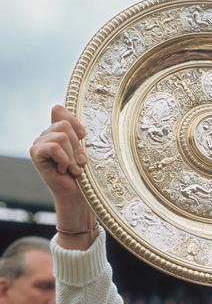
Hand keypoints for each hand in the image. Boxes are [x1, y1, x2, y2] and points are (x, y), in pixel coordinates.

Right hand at [29, 105, 97, 248]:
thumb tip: (56, 106)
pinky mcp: (36, 153)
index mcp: (57, 132)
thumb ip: (73, 130)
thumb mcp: (83, 149)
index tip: (84, 137)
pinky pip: (54, 147)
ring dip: (72, 156)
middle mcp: (45, 135)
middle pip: (64, 124)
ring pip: (61, 136)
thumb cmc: (84, 175)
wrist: (78, 196)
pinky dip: (64, 159)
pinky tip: (63, 171)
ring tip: (73, 169)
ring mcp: (39, 144)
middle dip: (77, 146)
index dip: (75, 123)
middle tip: (80, 163)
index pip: (61, 111)